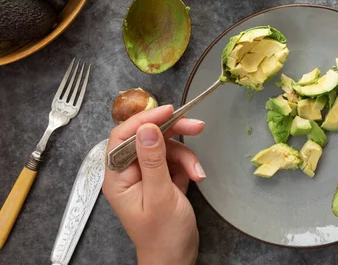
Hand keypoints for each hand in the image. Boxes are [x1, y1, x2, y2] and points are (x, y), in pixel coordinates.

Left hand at [102, 105, 205, 264]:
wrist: (176, 258)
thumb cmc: (163, 235)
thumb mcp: (160, 195)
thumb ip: (153, 160)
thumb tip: (147, 128)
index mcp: (118, 177)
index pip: (123, 136)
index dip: (143, 120)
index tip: (167, 111)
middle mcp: (129, 172)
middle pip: (148, 137)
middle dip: (173, 133)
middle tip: (196, 127)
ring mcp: (147, 174)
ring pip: (166, 147)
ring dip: (186, 156)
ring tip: (198, 173)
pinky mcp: (163, 178)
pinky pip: (175, 160)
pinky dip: (188, 165)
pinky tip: (196, 177)